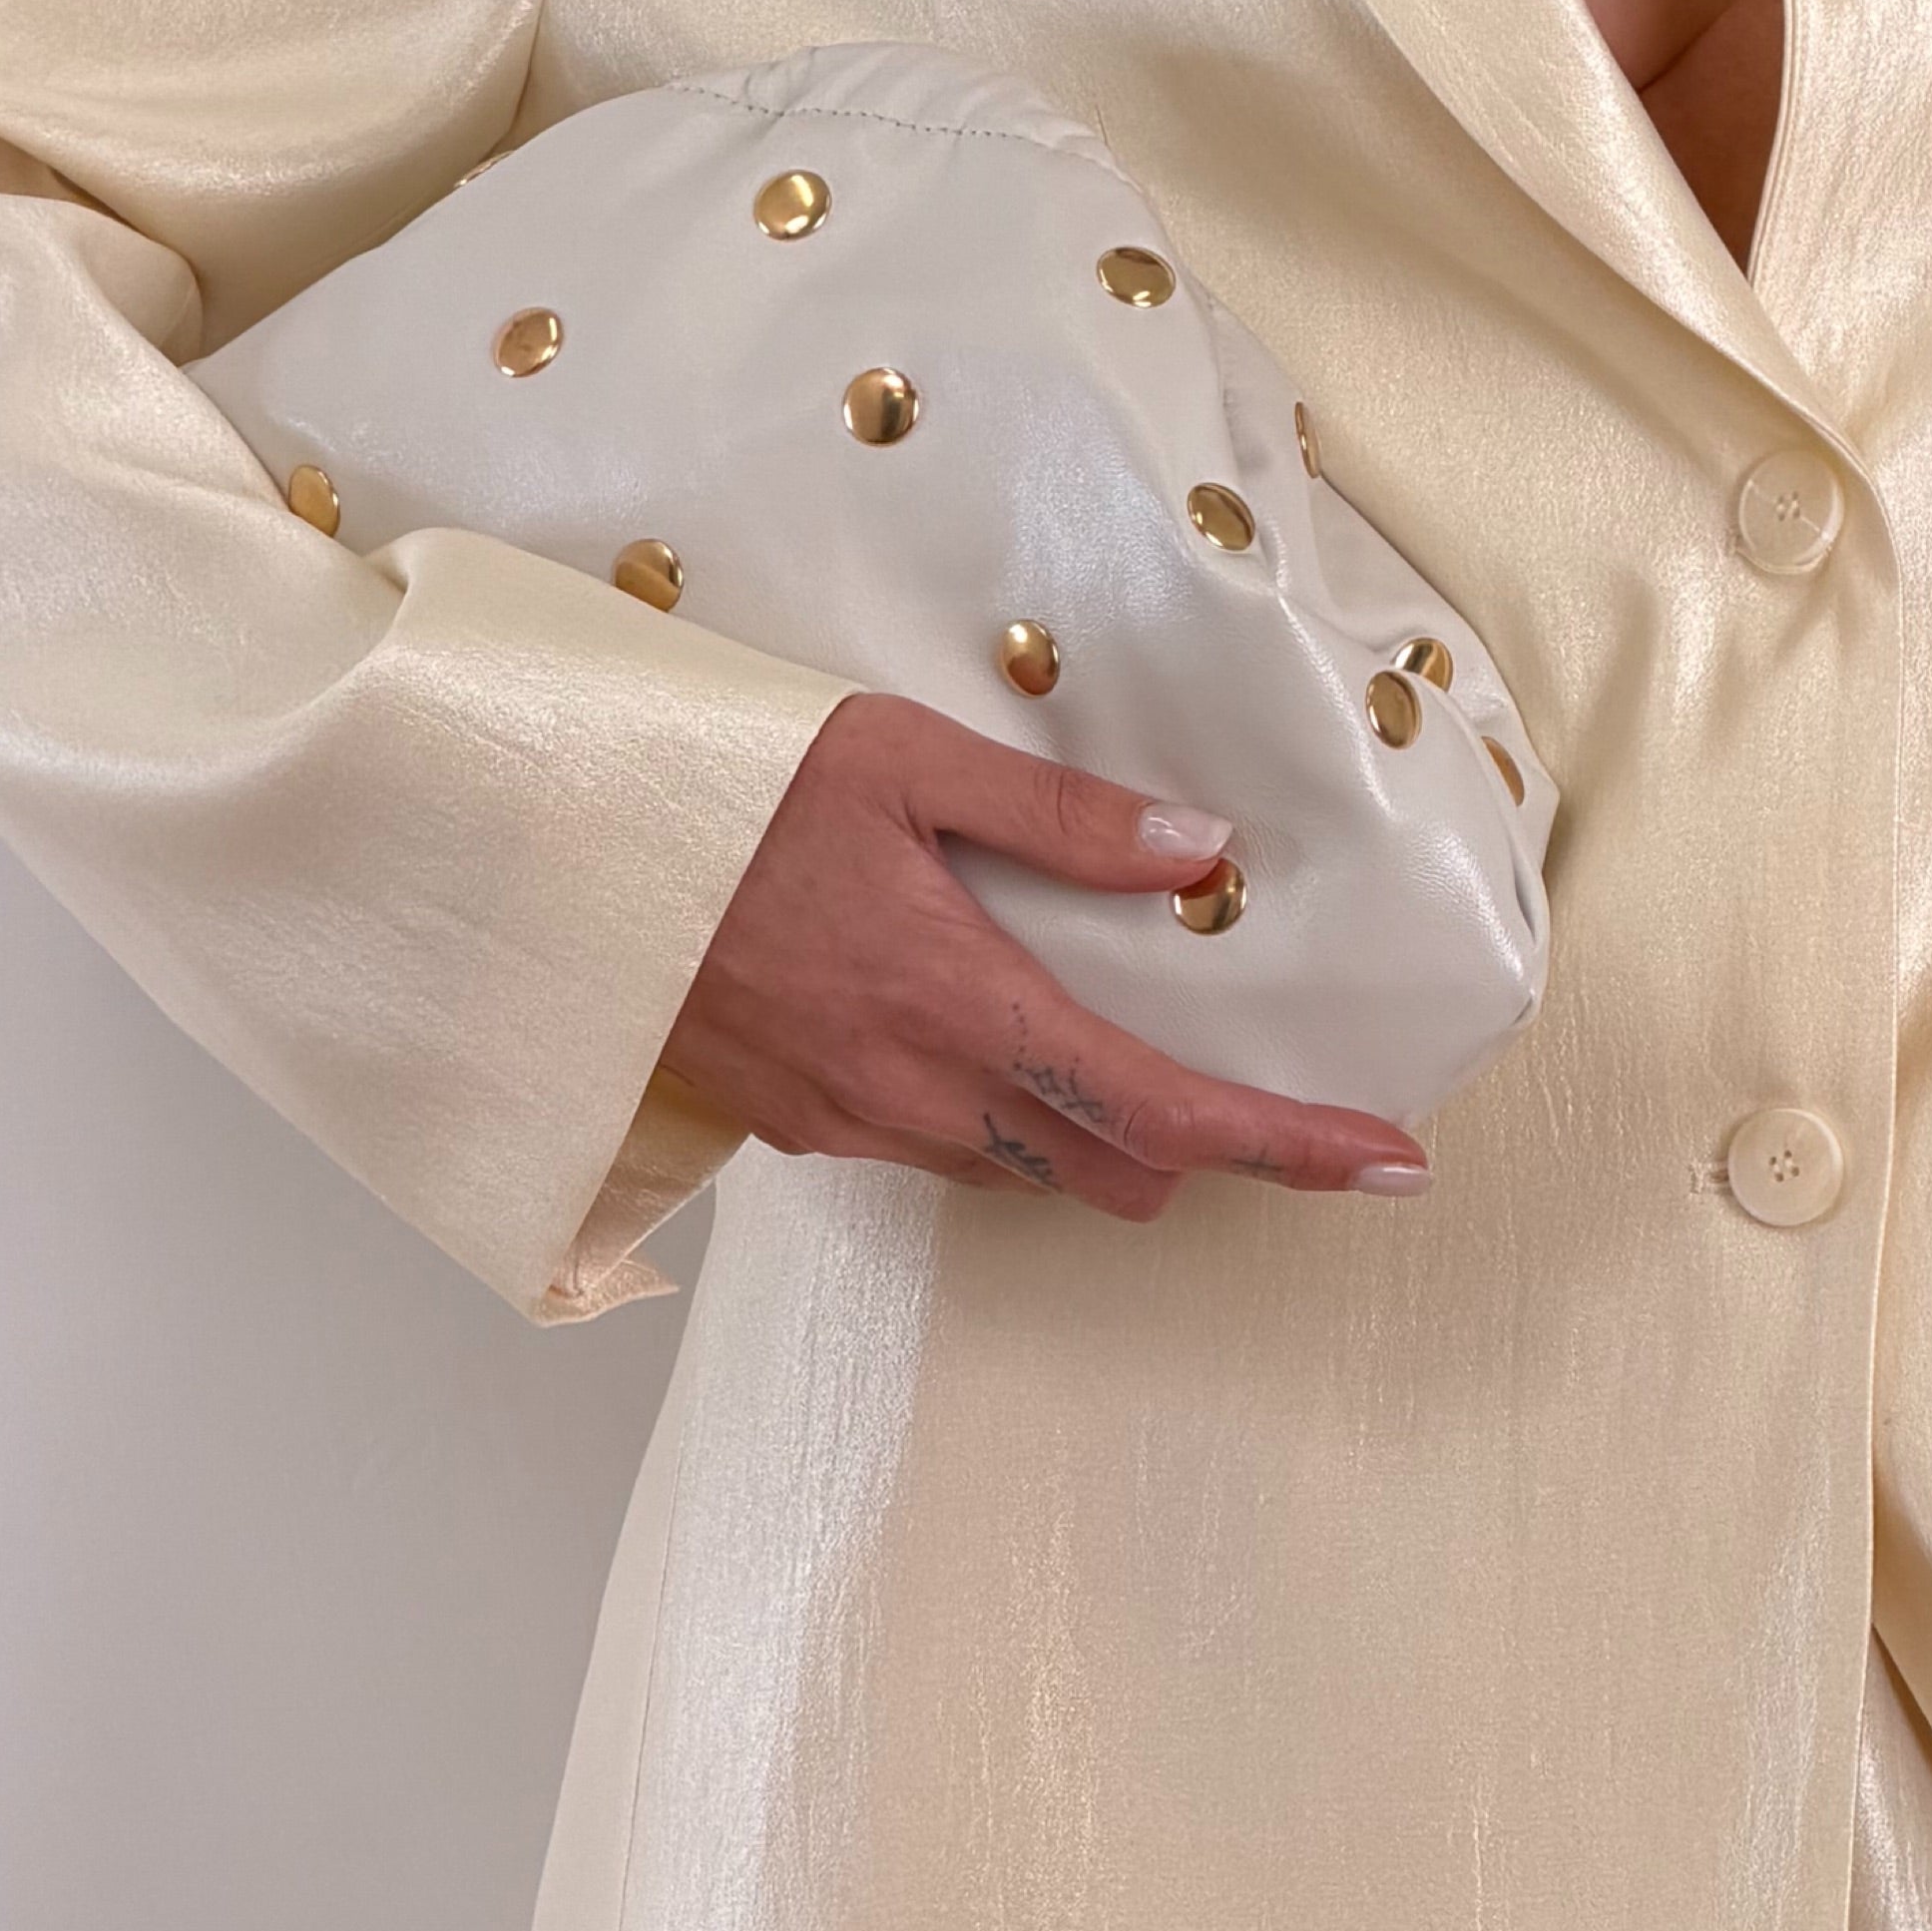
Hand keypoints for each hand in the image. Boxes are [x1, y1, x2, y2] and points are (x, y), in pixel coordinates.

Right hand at [656, 688, 1431, 1219]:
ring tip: (1120, 1039)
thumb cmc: (719, 788)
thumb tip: (1202, 852)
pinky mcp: (794, 1128)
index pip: (1163, 1114)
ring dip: (1094, 1132)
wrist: (543, 855)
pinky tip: (985, 1027)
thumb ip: (1062, 819)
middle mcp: (911, 1092)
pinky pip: (938, 1151)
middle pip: (1112, 1172)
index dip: (1287, 1147)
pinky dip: (998, 1115)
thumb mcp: (902, 757)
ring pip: (1023, 1171)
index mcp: (958, 1002)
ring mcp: (847, 1123)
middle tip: (1260, 1082)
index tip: (1388, 1160)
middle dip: (1201, 1146)